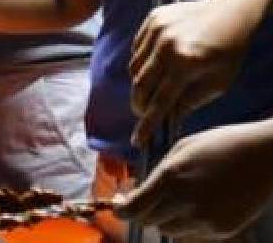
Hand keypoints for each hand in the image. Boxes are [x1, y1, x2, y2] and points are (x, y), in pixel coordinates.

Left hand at [117, 121, 272, 239]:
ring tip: (178, 197)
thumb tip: (138, 191)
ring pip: (169, 229)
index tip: (119, 204)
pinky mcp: (222, 230)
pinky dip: (188, 223)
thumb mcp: (180, 150)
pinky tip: (199, 203)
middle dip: (143, 210)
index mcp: (171, 178)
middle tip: (146, 196)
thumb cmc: (220, 145)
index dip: (121, 209)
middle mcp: (185, 203)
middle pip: (149, 221)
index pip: (133, 208)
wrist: (264, 157)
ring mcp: (205, 220)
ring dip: (166, 217)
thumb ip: (158, 174)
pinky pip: (193, 233)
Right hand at [129, 0, 250, 146]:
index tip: (138, 140)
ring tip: (152, 87)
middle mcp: (166, 46)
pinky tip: (155, 64)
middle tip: (142, 113)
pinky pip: (137, 47)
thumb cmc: (229, 50)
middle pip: (140, 84)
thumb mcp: (217, 83)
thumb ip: (189, 101)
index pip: (160, 101)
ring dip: (140, 82)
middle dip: (139, 103)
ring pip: (135, 66)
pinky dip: (141, 61)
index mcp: (186, 64)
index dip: (148, 123)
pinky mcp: (152, 19)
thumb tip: (168, 117)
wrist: (229, 11)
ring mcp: (156, 29)